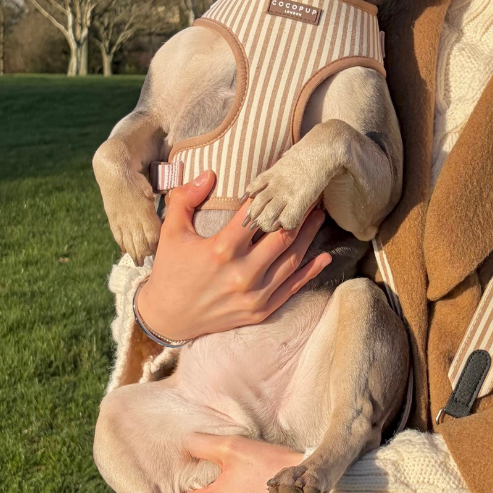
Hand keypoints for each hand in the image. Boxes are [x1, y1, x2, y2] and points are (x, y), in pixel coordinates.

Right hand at [136, 169, 330, 341]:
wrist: (167, 319)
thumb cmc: (170, 271)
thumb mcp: (171, 232)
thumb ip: (186, 199)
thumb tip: (209, 173)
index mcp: (221, 250)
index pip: (256, 215)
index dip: (271, 196)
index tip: (283, 182)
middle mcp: (242, 273)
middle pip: (283, 236)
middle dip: (299, 214)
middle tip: (311, 196)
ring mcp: (254, 294)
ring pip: (292, 259)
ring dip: (309, 236)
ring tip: (318, 216)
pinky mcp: (260, 311)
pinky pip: (292, 288)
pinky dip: (311, 271)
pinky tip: (325, 256)